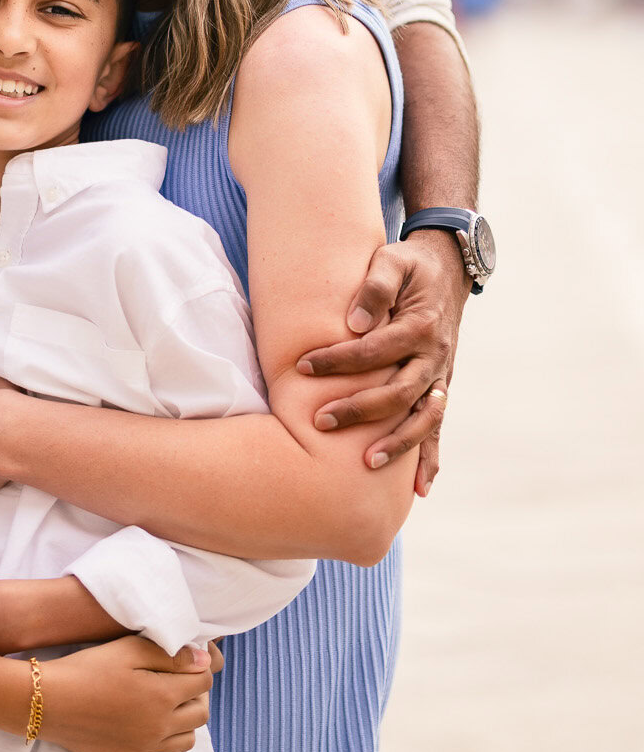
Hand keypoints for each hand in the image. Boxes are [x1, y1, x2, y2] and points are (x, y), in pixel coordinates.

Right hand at [44, 635, 216, 751]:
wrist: (51, 701)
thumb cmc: (88, 669)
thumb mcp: (129, 649)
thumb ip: (170, 655)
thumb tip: (204, 661)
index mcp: (163, 695)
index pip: (203, 682)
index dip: (197, 668)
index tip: (184, 662)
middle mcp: (161, 727)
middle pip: (200, 714)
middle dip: (196, 695)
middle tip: (177, 683)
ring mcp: (147, 749)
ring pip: (188, 741)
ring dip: (185, 722)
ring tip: (166, 707)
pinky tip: (158, 738)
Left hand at [298, 229, 467, 492]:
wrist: (448, 270)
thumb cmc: (410, 266)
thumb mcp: (393, 261)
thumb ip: (375, 286)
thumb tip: (355, 324)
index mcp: (421, 325)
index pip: (377, 349)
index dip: (340, 359)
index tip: (301, 366)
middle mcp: (436, 356)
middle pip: (399, 392)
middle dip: (360, 410)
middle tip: (319, 421)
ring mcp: (441, 376)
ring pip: (423, 418)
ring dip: (398, 444)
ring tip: (367, 463)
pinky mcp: (441, 388)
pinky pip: (438, 427)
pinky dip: (430, 458)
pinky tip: (419, 490)